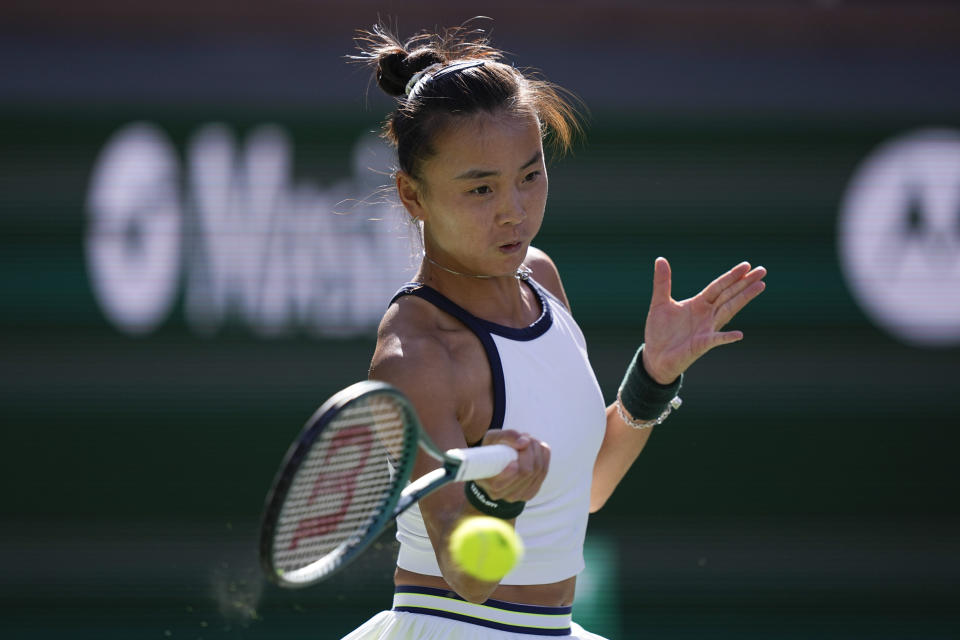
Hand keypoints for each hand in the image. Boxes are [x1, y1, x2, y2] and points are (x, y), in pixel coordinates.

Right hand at [474, 429, 549, 502]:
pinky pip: (543, 473)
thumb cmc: (492, 449)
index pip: (500, 484)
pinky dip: (543, 457)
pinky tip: (537, 449)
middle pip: (526, 472)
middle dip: (529, 450)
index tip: (517, 451)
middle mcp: (502, 494)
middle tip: (525, 437)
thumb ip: (507, 437)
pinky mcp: (530, 492)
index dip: (511, 470)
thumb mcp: (493, 438)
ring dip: (537, 451)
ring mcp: (517, 496)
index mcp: (488, 483)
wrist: (496, 461)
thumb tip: (525, 442)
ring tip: (530, 441)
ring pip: (538, 471)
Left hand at [642, 257, 766, 383]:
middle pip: (729, 295)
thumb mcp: (659, 303)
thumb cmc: (660, 331)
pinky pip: (716, 340)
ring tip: (759, 286)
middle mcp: (707, 315)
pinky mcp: (701, 344)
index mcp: (699, 304)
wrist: (655, 356)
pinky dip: (727, 338)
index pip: (718, 286)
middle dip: (745, 283)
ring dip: (743, 299)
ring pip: (728, 310)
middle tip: (762, 270)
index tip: (747, 265)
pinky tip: (739, 334)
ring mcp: (707, 329)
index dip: (731, 276)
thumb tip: (660, 259)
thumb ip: (662, 282)